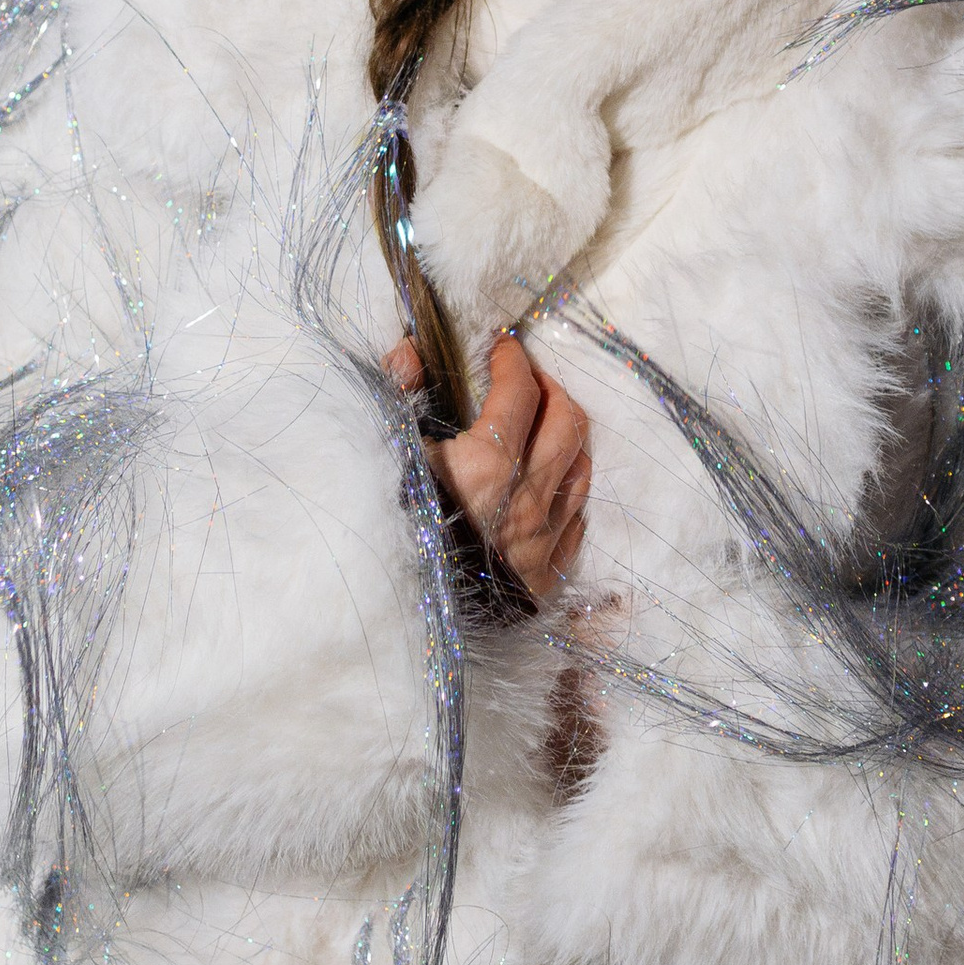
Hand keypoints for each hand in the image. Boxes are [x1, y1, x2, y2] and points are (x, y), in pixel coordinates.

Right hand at [383, 328, 589, 609]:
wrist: (399, 618)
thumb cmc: (386, 526)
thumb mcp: (382, 454)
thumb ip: (397, 394)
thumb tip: (411, 349)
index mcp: (488, 463)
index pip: (520, 391)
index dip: (513, 359)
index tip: (502, 346)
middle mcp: (528, 498)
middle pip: (568, 423)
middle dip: (552, 389)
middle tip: (531, 379)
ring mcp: (543, 539)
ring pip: (581, 469)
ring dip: (568, 437)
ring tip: (546, 424)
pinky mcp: (547, 576)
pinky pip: (577, 521)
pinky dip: (568, 490)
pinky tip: (550, 483)